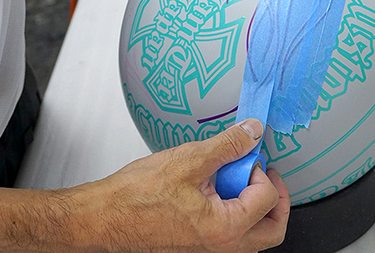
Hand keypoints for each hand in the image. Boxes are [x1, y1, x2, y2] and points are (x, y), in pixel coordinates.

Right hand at [69, 119, 289, 251]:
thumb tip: (252, 133)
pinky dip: (233, 213)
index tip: (248, 157)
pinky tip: (214, 190)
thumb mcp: (188, 160)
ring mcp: (209, 251)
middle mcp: (221, 248)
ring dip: (254, 208)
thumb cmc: (132, 199)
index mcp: (224, 229)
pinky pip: (230, 236)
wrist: (98, 219)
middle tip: (265, 176)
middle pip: (272, 230)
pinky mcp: (197, 247)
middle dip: (276, 200)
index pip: (267, 200)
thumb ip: (228, 145)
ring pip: (252, 236)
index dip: (261, 172)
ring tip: (237, 181)